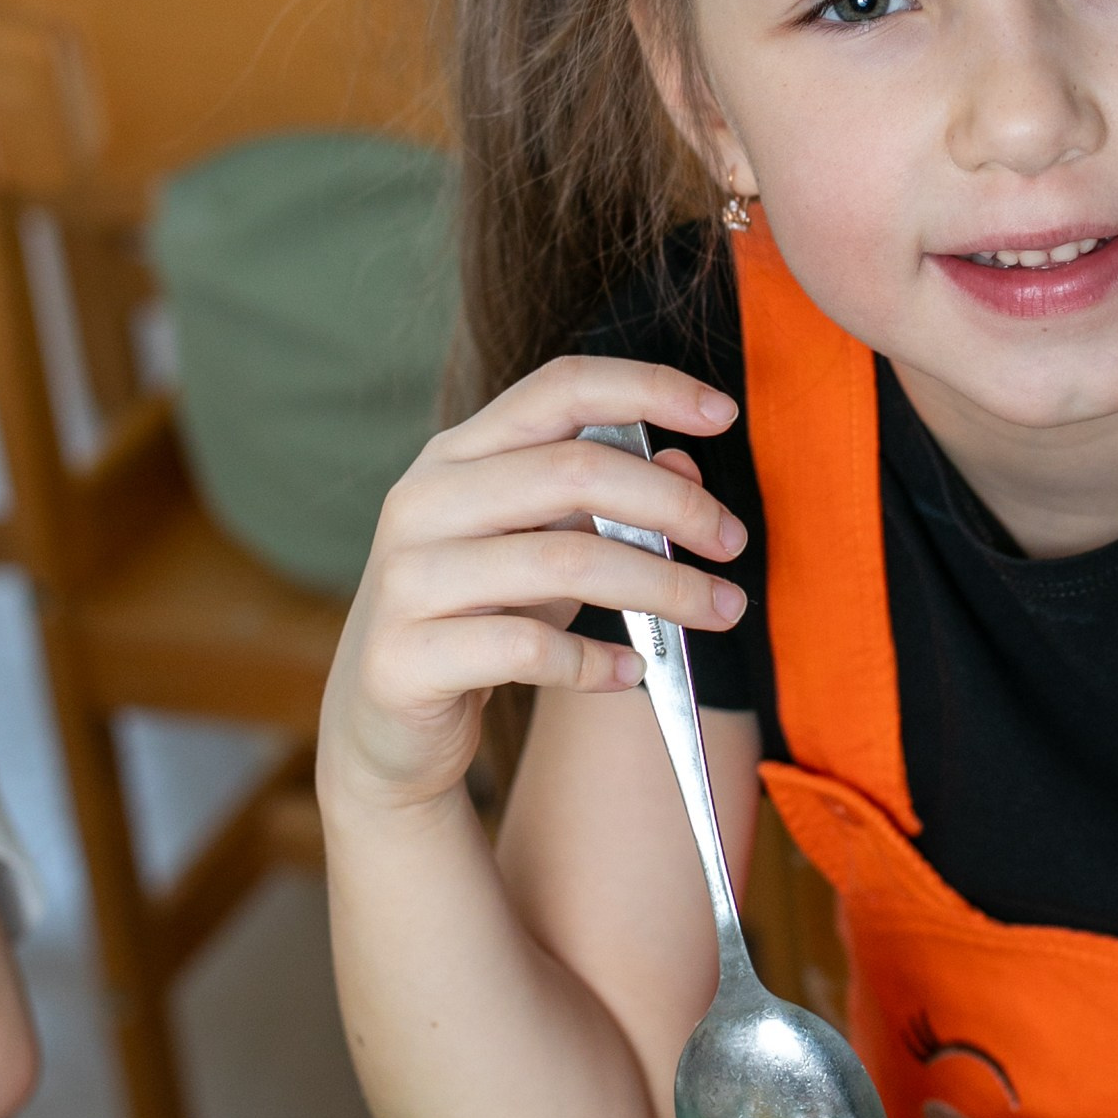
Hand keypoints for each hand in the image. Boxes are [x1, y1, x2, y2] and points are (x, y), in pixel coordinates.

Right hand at [319, 358, 748, 821]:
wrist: (385, 728)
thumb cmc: (478, 619)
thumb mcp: (545, 549)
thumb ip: (604, 503)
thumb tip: (685, 466)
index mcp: (459, 455)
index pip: (559, 390)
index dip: (646, 388)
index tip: (723, 413)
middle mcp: (424, 501)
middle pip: (575, 471)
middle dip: (674, 504)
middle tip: (733, 541)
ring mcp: (407, 579)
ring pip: (564, 560)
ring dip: (662, 586)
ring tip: (719, 610)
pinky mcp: (405, 658)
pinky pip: (526, 649)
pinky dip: (595, 663)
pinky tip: (630, 672)